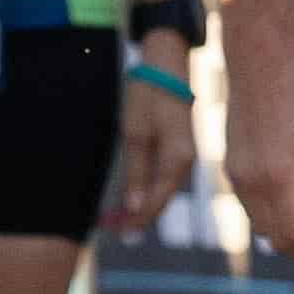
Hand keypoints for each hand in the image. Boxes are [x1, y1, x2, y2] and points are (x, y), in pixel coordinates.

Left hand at [107, 51, 201, 232]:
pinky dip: (146, 188)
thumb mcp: (136, 135)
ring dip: (139, 204)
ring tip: (114, 214)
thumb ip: (137, 172)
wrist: (166, 66)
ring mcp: (184, 156)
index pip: (156, 202)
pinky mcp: (179, 148)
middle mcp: (186, 163)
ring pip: (162, 190)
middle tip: (107, 225)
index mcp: (178, 160)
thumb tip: (135, 206)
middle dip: (135, 215)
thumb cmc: (149, 96)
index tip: (111, 227)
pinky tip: (130, 193)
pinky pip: (163, 177)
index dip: (134, 218)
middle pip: (161, 200)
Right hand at [223, 44, 293, 268]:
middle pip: (276, 238)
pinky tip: (290, 206)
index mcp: (280, 176)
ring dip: (285, 236)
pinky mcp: (229, 167)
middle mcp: (252, 182)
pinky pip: (248, 207)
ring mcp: (236, 176)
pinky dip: (269, 218)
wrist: (259, 63)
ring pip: (259, 226)